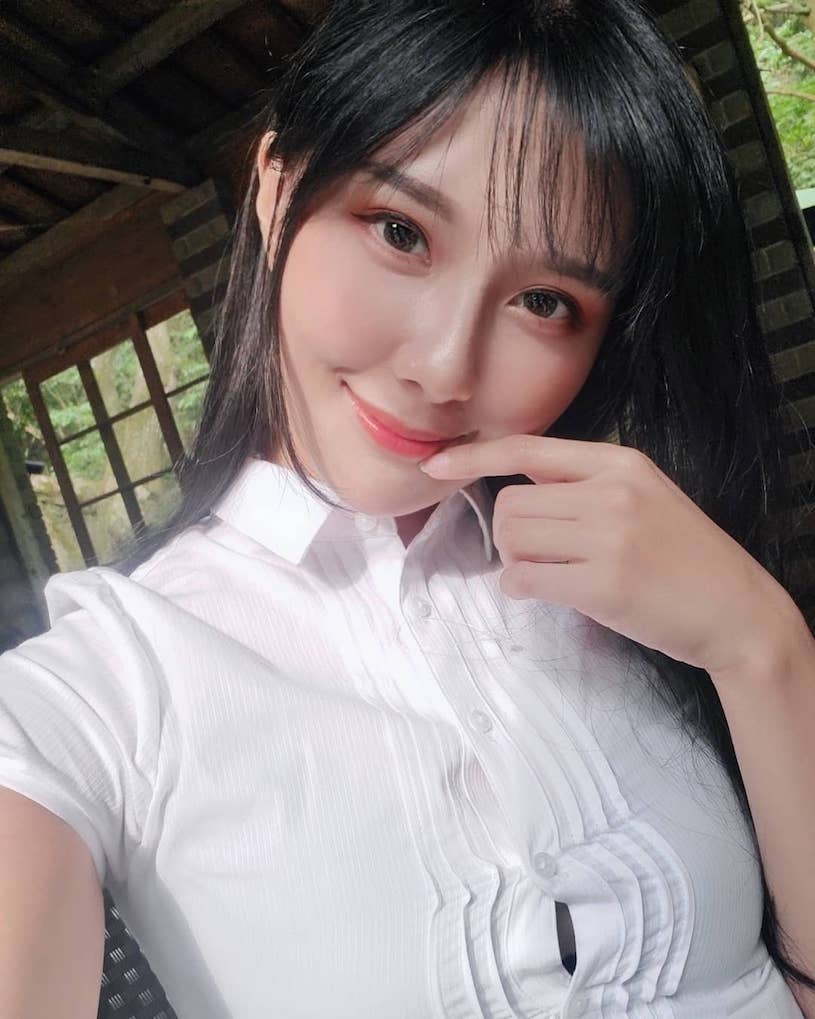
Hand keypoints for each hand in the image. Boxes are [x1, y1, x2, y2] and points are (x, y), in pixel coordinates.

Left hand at [419, 434, 795, 679]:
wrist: (736, 610)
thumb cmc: (683, 555)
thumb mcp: (643, 496)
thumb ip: (584, 484)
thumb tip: (516, 481)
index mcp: (620, 462)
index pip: (527, 448)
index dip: (473, 455)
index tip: (434, 463)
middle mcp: (611, 492)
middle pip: (510, 503)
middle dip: (511, 533)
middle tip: (541, 555)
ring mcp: (608, 538)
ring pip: (512, 540)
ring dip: (517, 560)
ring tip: (552, 573)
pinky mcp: (602, 586)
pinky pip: (524, 579)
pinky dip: (522, 588)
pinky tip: (547, 592)